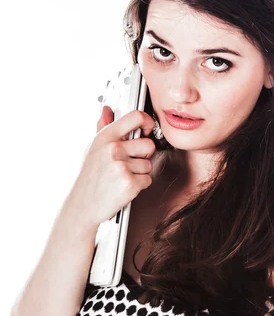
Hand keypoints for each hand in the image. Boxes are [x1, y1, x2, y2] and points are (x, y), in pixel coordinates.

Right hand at [65, 105, 156, 228]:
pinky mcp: (130, 183)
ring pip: (148, 164)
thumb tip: (107, 110)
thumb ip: (102, 127)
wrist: (82, 205)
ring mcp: (122, 166)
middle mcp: (113, 149)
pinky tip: (124, 186)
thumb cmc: (88, 178)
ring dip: (139, 173)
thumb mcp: (92, 148)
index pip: (135, 117)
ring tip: (121, 177)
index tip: (147, 127)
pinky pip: (147, 179)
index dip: (147, 121)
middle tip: (129, 163)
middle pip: (148, 144)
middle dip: (143, 155)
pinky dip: (139, 185)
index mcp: (105, 137)